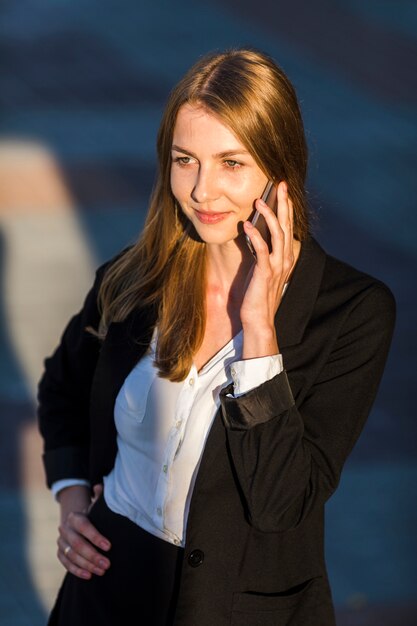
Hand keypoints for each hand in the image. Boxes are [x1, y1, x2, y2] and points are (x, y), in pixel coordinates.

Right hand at [57, 484, 110, 579]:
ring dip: (87, 564)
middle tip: (107, 564)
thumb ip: (100, 497)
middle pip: (77, 544)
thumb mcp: (98, 507)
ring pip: (72, 555)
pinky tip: (89, 575)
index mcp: (74, 516)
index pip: (83, 526)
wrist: (79, 523)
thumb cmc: (95, 516)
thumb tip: (99, 487)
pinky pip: (66, 564)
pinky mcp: (59, 553)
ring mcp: (61, 542)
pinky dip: (77, 570)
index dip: (95, 536)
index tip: (109, 546)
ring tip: (102, 571)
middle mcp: (65, 529)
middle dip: (93, 555)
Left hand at [241, 181, 296, 357]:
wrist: (259, 319)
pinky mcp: (265, 273)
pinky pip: (262, 251)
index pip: (288, 227)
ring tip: (259, 201)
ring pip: (277, 235)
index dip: (287, 207)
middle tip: (280, 184)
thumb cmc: (259, 294)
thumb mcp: (264, 269)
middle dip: (284, 204)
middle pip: (287, 226)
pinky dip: (255, 236)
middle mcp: (285, 259)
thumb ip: (264, 252)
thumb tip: (257, 233)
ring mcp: (276, 266)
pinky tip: (248, 225)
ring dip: (269, 216)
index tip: (283, 190)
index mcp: (286, 256)